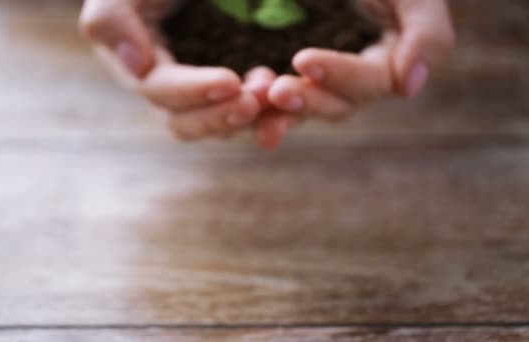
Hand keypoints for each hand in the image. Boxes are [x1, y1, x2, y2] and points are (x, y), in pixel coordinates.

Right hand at [79, 0, 261, 140]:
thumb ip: (112, 19)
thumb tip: (136, 66)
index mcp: (137, 66)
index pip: (159, 90)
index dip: (193, 90)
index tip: (230, 81)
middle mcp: (165, 89)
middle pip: (185, 122)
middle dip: (220, 116)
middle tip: (257, 100)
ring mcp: (197, 93)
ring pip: (216, 124)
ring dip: (246, 119)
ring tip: (275, 97)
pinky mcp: (226, 91)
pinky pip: (243, 113)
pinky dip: (265, 113)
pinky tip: (286, 99)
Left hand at [255, 0, 455, 148]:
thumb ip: (427, 31)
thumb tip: (408, 89)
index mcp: (387, 60)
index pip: (370, 81)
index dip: (340, 74)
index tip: (304, 59)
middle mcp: (353, 78)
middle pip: (336, 106)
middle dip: (307, 101)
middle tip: (277, 92)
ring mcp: (319, 80)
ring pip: (302, 111)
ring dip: (279, 114)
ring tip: (255, 102)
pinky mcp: (287, 75)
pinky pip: (272, 101)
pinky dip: (256, 105)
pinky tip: (238, 100)